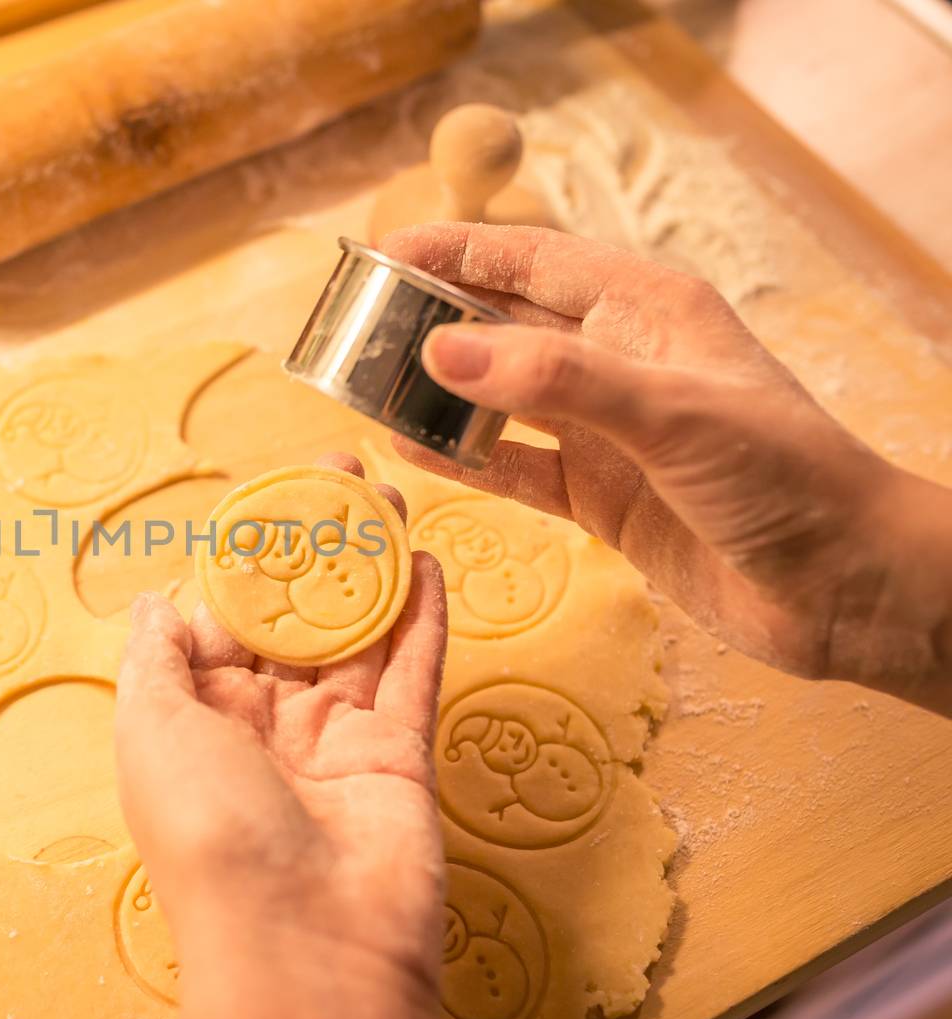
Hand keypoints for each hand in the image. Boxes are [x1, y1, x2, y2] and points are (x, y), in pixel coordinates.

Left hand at [115, 454, 449, 1018]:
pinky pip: (414, 671)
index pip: (227, 616)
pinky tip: (429, 562)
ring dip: (376, 563)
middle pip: (299, 614)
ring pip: (361, 632)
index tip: (273, 493)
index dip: (249, 553)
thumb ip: (156, 655)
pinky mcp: (400, 754)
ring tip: (390, 496)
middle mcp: (269, 723)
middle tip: (344, 473)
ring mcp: (339, 738)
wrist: (302, 943)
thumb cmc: (207, 834)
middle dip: (319, 543)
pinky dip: (424, 617)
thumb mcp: (150, 727)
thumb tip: (155, 597)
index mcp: (200, 716)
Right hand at [379, 223, 951, 712]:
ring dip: (439, 393)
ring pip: (501, 397)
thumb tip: (442, 351)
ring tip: (365, 388)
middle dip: (434, 320)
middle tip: (355, 328)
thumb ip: (555, 379)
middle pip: (506, 323)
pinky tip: (410, 451)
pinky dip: (464, 459)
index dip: (458, 249)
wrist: (846, 587)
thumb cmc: (785, 478)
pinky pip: (514, 467)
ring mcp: (606, 431)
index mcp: (646, 308)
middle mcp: (619, 359)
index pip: (532, 258)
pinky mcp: (600, 495)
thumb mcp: (669, 412)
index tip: (381, 252)